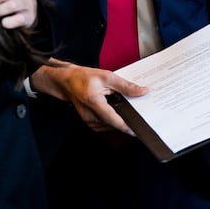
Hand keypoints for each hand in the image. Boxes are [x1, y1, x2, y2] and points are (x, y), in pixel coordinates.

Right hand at [32, 59, 146, 133]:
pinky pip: (105, 126)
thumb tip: (142, 91)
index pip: (113, 119)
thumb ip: (125, 86)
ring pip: (109, 127)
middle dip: (126, 122)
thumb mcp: (107, 77)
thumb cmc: (84, 78)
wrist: (67, 82)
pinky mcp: (90, 123)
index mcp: (94, 102)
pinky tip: (116, 114)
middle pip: (113, 124)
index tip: (137, 131)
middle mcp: (90, 115)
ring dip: (119, 122)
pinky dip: (112, 122)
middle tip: (138, 117)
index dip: (125, 127)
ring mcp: (89, 121)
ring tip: (127, 114)